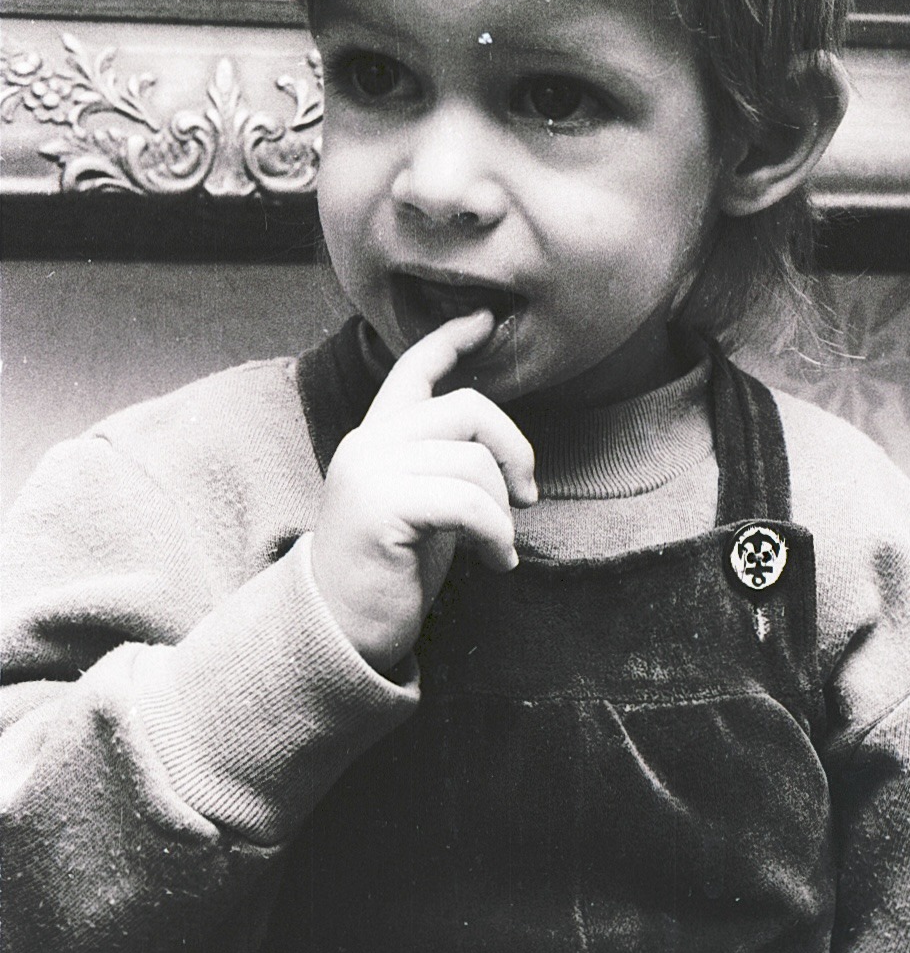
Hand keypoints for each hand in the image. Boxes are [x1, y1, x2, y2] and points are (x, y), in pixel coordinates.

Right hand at [310, 311, 536, 672]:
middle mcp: (368, 443)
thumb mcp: (422, 504)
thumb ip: (444, 465)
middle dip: (515, 450)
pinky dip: (497, 535)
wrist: (340, 633)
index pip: (413, 369)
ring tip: (498, 548)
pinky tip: (497, 562)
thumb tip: (504, 452)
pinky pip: (470, 503)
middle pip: (470, 407)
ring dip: (504, 511)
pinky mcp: (381, 507)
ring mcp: (371, 471)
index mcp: (376, 437)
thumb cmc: (390, 572)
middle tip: (526, 498)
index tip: (486, 319)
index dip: (452, 339)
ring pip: (475, 460)